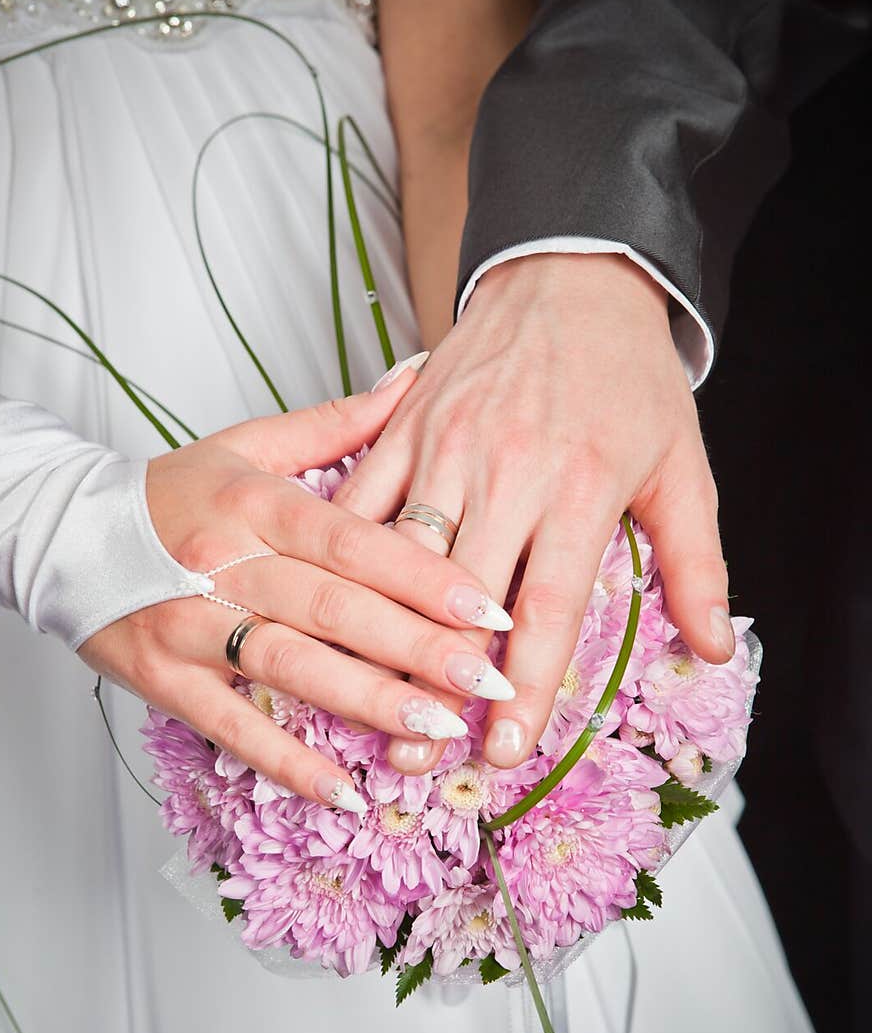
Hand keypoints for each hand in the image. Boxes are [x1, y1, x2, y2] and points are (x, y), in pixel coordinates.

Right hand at [79, 368, 512, 809]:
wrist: (65, 532)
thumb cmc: (172, 494)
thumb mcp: (248, 446)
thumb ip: (336, 424)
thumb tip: (416, 376)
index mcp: (255, 503)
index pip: (352, 541)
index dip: (424, 576)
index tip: (489, 607)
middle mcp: (225, 561)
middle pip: (332, 606)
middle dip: (416, 646)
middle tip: (485, 679)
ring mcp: (191, 623)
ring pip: (289, 664)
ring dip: (367, 700)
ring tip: (437, 728)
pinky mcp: (166, 678)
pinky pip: (232, 726)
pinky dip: (287, 762)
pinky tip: (345, 790)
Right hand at [333, 253, 731, 773]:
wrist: (573, 274)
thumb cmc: (629, 379)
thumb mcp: (682, 467)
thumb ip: (696, 562)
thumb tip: (713, 647)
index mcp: (582, 485)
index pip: (550, 605)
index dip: (528, 685)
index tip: (507, 749)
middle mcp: (508, 468)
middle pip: (464, 596)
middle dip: (439, 682)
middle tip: (419, 758)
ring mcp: (445, 444)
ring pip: (402, 556)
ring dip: (380, 636)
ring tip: (364, 707)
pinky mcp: (403, 425)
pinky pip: (361, 498)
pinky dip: (341, 559)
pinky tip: (320, 612)